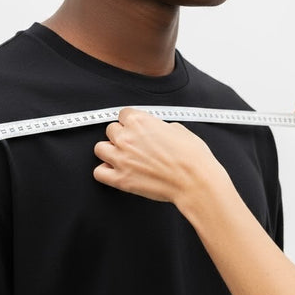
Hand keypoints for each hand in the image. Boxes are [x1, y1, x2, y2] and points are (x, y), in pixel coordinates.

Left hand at [93, 107, 224, 205]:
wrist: (195, 181)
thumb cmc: (192, 156)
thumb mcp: (178, 129)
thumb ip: (158, 126)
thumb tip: (154, 130)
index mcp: (140, 121)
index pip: (123, 114)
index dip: (131, 122)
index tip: (136, 129)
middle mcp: (126, 137)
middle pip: (110, 130)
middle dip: (120, 136)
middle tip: (132, 145)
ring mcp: (121, 159)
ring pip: (100, 148)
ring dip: (109, 151)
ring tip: (121, 157)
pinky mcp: (121, 179)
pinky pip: (99, 172)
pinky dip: (105, 171)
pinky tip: (116, 172)